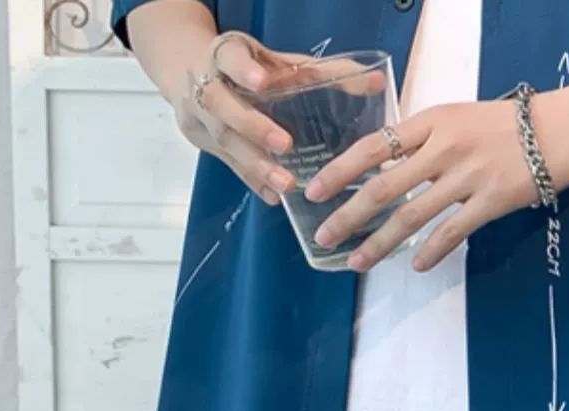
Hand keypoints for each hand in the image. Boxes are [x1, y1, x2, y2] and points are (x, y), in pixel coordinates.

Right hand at [168, 35, 386, 204]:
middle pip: (221, 105)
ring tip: (286, 184)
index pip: (229, 57)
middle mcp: (206, 85)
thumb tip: (377, 83)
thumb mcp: (281, 62)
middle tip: (285, 145)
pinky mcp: (202, 141)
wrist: (190, 70)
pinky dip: (252, 180)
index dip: (244, 70)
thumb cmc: (250, 68)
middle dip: (253, 126)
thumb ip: (328, 72)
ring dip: (254, 164)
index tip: (264, 83)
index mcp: (225, 55)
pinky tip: (273, 196)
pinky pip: (227, 163)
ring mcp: (199, 115)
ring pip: (223, 139)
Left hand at [303, 89, 568, 271]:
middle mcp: (444, 148)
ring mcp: (468, 177)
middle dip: (348, 215)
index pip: (372, 147)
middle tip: (323, 238)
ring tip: (357, 262)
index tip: (314, 193)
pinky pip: (452, 232)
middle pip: (384, 187)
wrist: (565, 128)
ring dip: (379, 243)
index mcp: (432, 122)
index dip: (340, 172)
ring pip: (411, 216)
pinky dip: (431, 252)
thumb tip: (385, 169)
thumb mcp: (459, 117)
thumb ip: (424, 141)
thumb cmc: (510, 123)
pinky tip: (417, 267)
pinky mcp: (492, 202)